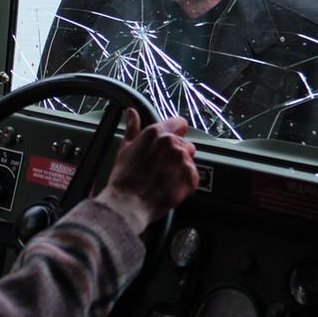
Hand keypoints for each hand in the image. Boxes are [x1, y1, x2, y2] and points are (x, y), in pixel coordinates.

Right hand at [95, 111, 197, 234]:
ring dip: (180, 167)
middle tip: (160, 166)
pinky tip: (169, 186)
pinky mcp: (191, 178)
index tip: (169, 143)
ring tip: (164, 177)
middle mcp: (172, 143)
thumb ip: (132, 128)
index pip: (180, 123)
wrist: (128, 203)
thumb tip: (131, 113)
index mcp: (157, 133)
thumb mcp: (125, 148)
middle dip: (176, 153)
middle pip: (185, 143)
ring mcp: (183, 161)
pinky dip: (184, 182)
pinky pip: (193, 176)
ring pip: (189, 160)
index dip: (175, 133)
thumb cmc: (124, 178)